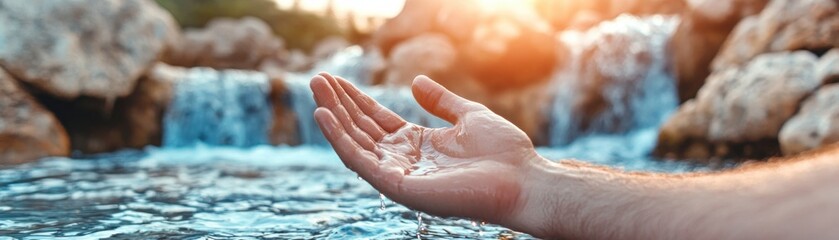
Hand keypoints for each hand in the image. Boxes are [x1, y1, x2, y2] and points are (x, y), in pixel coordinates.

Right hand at [310, 73, 541, 223]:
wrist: (523, 179)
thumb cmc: (504, 153)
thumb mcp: (469, 116)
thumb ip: (441, 101)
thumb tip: (416, 81)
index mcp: (418, 145)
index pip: (376, 120)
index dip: (355, 100)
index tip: (335, 79)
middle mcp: (404, 161)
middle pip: (361, 129)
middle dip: (338, 104)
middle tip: (316, 79)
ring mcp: (400, 175)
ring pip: (356, 144)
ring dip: (334, 117)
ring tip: (316, 89)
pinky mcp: (399, 187)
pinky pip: (361, 162)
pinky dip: (340, 139)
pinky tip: (325, 115)